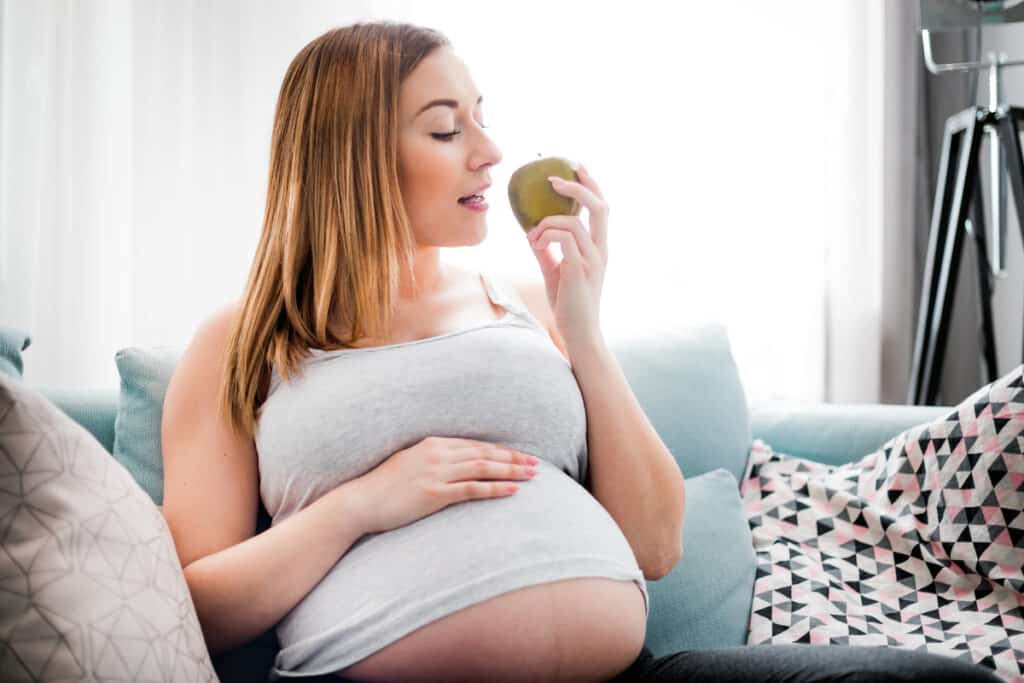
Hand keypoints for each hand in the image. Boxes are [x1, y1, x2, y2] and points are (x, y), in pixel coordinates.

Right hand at [351, 437, 539, 533]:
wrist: (361, 501)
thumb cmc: (383, 486)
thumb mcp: (409, 463)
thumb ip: (432, 459)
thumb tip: (452, 463)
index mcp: (432, 444)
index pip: (475, 445)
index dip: (501, 450)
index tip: (520, 455)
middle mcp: (437, 454)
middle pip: (484, 454)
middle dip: (512, 458)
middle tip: (536, 463)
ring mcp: (436, 473)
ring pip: (483, 468)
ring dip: (510, 471)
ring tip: (531, 475)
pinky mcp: (435, 493)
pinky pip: (473, 489)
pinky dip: (495, 488)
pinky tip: (512, 490)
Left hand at [526, 163, 608, 350]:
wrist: (579, 333)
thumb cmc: (568, 304)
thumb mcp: (555, 271)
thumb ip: (546, 250)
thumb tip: (530, 232)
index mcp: (599, 247)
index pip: (602, 208)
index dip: (591, 184)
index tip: (576, 167)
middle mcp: (601, 250)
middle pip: (599, 206)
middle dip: (578, 187)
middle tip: (553, 178)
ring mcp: (593, 260)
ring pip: (573, 223)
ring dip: (547, 224)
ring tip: (533, 238)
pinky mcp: (580, 270)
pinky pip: (563, 240)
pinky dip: (545, 236)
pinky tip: (535, 246)